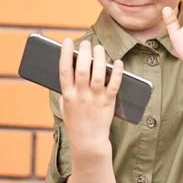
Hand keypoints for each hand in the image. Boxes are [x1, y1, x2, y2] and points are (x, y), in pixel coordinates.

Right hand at [58, 39, 122, 155]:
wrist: (88, 141)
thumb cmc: (76, 120)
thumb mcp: (64, 105)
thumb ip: (65, 89)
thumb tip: (69, 67)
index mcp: (67, 95)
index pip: (64, 71)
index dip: (65, 55)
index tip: (67, 41)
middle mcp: (80, 96)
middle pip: (82, 71)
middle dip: (84, 54)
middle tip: (86, 43)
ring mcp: (95, 99)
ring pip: (97, 76)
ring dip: (99, 59)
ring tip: (99, 48)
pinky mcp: (108, 103)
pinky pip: (114, 86)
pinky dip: (116, 73)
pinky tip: (118, 63)